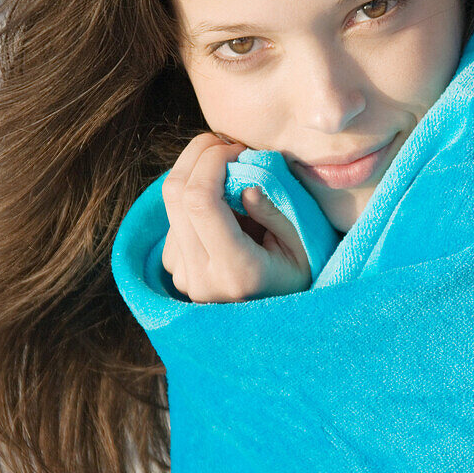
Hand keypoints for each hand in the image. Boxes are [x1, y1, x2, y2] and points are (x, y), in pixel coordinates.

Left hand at [160, 132, 311, 302]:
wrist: (276, 326)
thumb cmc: (299, 279)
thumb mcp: (303, 246)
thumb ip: (273, 212)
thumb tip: (242, 183)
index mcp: (235, 271)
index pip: (200, 200)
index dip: (212, 160)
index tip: (237, 147)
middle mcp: (200, 276)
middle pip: (176, 194)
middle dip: (197, 155)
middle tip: (227, 145)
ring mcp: (182, 276)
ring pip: (170, 204)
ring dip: (196, 175)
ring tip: (231, 177)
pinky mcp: (174, 271)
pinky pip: (173, 219)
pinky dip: (193, 199)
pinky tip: (221, 207)